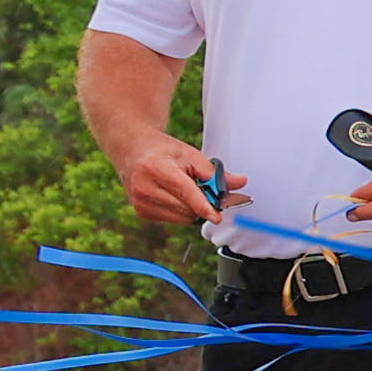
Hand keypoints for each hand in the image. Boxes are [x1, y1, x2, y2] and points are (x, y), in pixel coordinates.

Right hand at [113, 131, 229, 227]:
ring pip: (181, 218)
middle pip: (186, 208)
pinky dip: (180, 211)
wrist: (131, 150)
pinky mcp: (141, 212)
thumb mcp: (189, 153)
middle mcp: (144, 187)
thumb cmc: (161, 151)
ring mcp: (140, 202)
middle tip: (208, 192)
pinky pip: (172, 220)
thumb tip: (240, 182)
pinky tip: (173, 196)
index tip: (216, 216)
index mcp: (156, 168)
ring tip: (187, 190)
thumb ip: (214, 171)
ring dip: (192, 209)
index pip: (185, 192)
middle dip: (203, 204)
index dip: (204, 206)